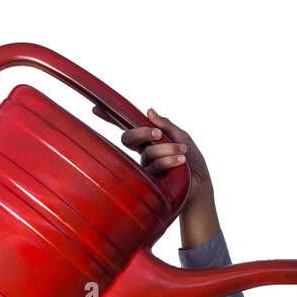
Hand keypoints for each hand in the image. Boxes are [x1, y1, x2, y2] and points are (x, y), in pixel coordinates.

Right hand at [121, 108, 218, 248]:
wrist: (201, 186)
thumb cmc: (193, 163)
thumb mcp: (182, 138)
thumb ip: (166, 125)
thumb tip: (149, 111)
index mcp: (149, 142)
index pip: (128, 128)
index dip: (111, 119)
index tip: (95, 109)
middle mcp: (143, 154)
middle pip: (128, 140)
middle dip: (141, 133)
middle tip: (157, 134)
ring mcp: (145, 168)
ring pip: (146, 153)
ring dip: (166, 149)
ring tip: (183, 152)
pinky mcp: (150, 182)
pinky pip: (154, 166)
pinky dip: (169, 160)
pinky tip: (181, 161)